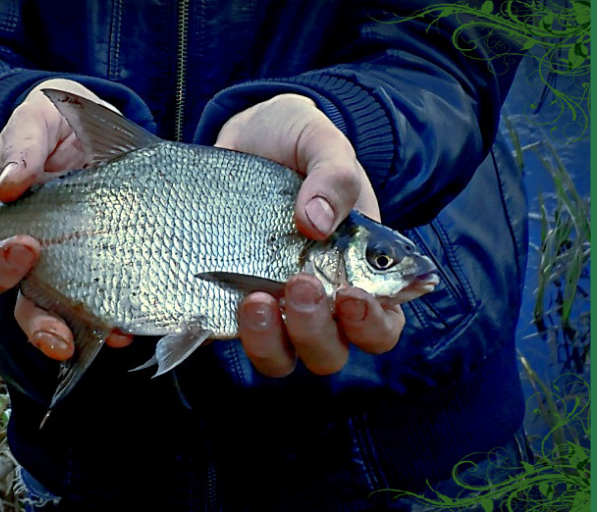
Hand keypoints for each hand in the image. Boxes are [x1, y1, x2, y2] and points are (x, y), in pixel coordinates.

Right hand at [0, 78, 133, 360]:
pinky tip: (130, 326)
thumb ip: (23, 145)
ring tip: (108, 337)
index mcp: (7, 225)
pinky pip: (107, 307)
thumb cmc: (55, 125)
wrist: (96, 126)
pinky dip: (117, 322)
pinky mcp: (108, 272)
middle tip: (57, 330)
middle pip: (22, 304)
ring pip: (65, 317)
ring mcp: (72, 269)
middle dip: (38, 323)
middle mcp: (35, 257)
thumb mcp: (37, 121)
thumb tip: (8, 184)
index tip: (26, 246)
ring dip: (80, 335)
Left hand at [215, 94, 404, 376]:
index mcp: (358, 273)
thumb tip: (317, 222)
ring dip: (269, 340)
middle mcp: (319, 302)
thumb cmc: (298, 144)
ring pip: (280, 356)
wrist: (245, 136)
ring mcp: (272, 307)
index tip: (351, 295)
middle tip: (300, 284)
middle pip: (329, 352)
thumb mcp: (322, 144)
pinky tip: (217, 297)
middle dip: (316, 330)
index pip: (382, 324)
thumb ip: (334, 176)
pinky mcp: (226, 303)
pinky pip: (222, 337)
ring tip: (254, 298)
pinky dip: (213, 331)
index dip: (372, 323)